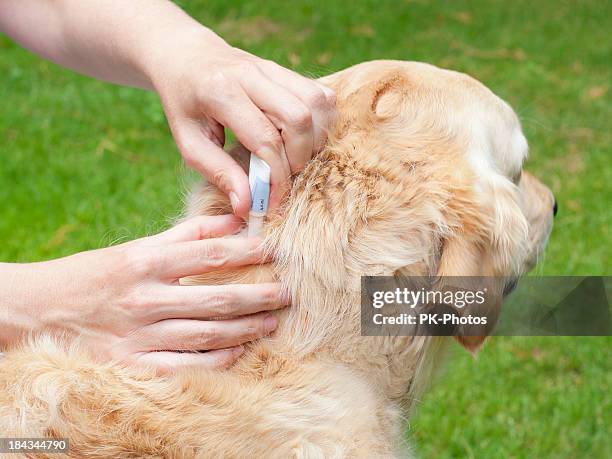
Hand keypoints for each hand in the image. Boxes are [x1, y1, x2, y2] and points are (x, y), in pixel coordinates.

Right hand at [0, 215, 286, 372]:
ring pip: (209, 334)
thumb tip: (231, 220)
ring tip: (273, 321)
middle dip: (259, 295)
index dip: (248, 252)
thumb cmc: (94, 275)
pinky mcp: (134, 365)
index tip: (274, 252)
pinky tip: (240, 350)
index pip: (211, 254)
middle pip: (218, 298)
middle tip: (287, 293)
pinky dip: (218, 359)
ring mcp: (140, 335)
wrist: (39, 312)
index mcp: (146, 262)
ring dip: (247, 328)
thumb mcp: (136, 247)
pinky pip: (188, 366)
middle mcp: (146, 299)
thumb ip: (185, 234)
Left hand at [148, 32, 335, 216]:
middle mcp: (251, 74)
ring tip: (294, 158)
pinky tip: (302, 139)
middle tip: (283, 177)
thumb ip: (219, 173)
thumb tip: (247, 206)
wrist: (186, 57)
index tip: (271, 201)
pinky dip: (320, 122)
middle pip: (299, 118)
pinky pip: (320, 95)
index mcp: (220, 91)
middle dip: (299, 158)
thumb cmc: (185, 105)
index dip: (276, 177)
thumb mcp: (189, 143)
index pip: (265, 139)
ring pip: (317, 103)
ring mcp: (272, 68)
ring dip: (314, 139)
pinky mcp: (286, 70)